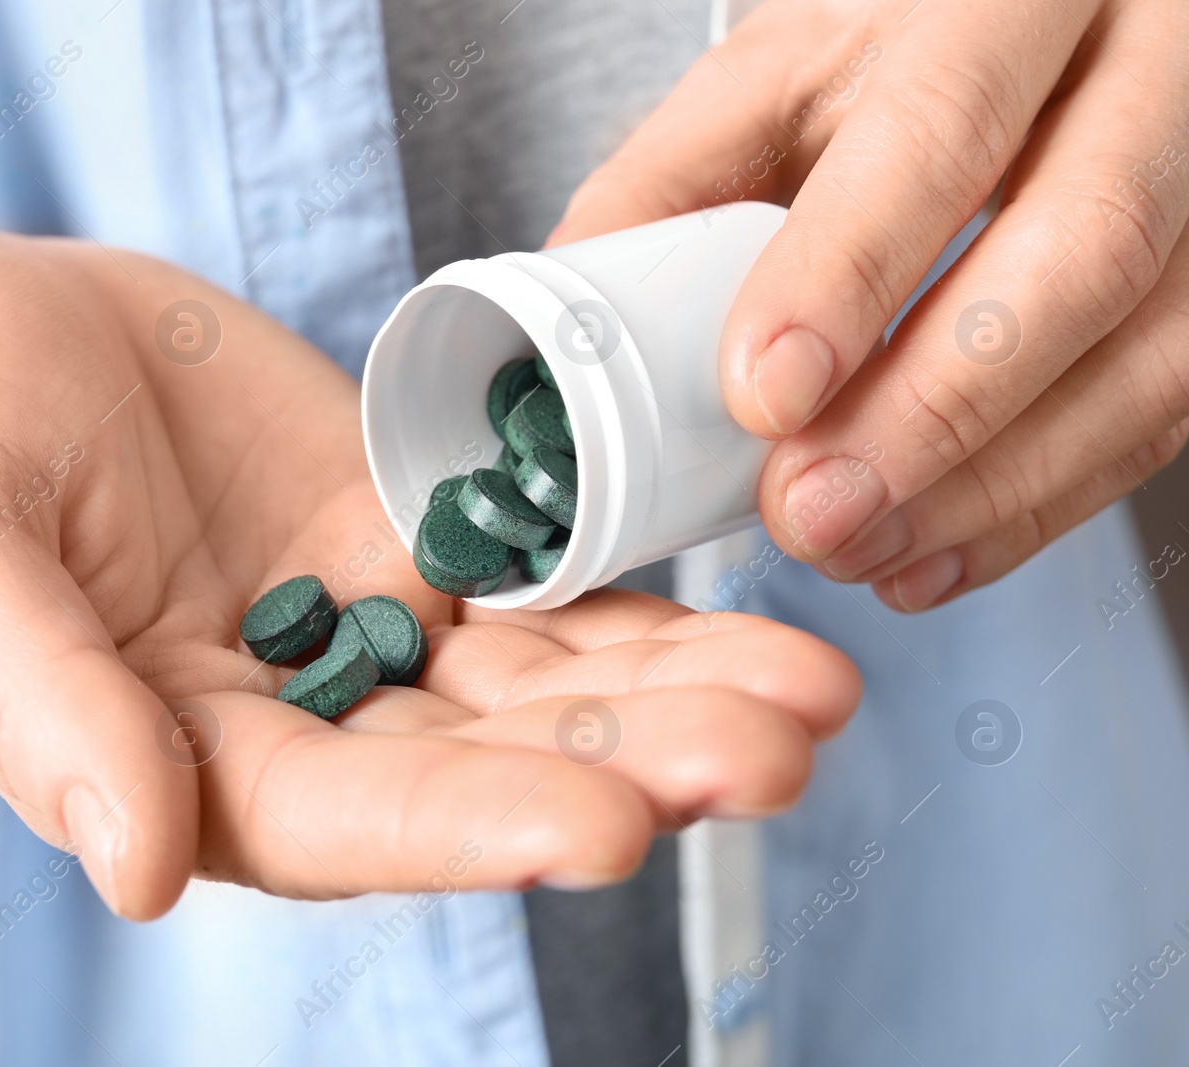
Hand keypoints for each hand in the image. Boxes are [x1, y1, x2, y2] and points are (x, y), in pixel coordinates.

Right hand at [0, 230, 857, 913]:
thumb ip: (28, 702)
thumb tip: (131, 867)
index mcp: (170, 762)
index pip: (334, 822)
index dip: (467, 830)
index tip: (608, 829)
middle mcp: (290, 721)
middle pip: (475, 769)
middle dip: (627, 767)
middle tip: (774, 751)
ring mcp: (359, 632)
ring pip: (533, 688)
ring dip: (670, 695)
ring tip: (809, 693)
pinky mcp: (406, 544)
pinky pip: (533, 583)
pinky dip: (633, 602)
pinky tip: (742, 611)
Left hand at [551, 0, 1188, 610]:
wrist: (1024, 29)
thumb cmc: (884, 51)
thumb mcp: (766, 82)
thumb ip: (665, 188)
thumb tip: (562, 331)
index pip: (943, 126)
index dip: (850, 273)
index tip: (761, 396)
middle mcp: (1142, 60)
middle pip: (1083, 246)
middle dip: (934, 408)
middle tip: (810, 510)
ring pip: (1150, 348)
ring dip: (994, 483)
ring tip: (858, 548)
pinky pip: (1170, 406)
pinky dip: (1045, 504)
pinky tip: (935, 555)